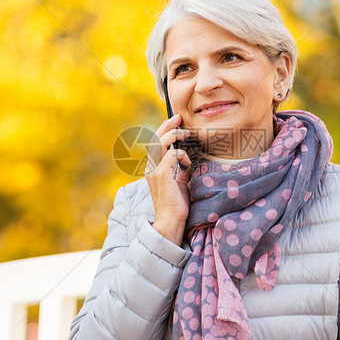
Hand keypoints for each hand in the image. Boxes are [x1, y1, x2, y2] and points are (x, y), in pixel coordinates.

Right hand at [146, 114, 193, 245]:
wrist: (171, 221)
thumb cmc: (177, 203)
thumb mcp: (180, 180)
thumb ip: (180, 167)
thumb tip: (189, 154)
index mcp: (153, 168)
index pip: (156, 143)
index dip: (165, 130)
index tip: (177, 123)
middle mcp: (150, 167)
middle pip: (156, 138)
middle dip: (168, 125)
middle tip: (180, 118)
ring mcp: (154, 171)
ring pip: (161, 143)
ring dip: (175, 135)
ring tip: (186, 133)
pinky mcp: (162, 175)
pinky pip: (173, 155)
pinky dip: (182, 155)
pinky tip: (188, 163)